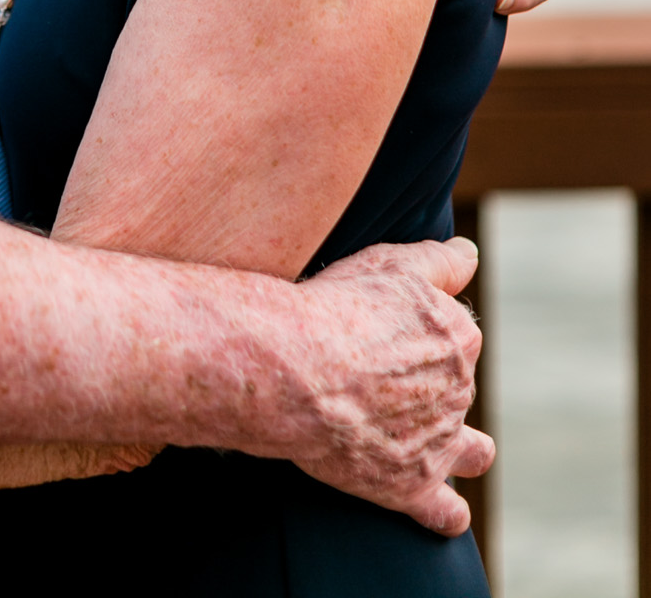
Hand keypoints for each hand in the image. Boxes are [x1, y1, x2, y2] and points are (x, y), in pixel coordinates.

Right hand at [285, 236, 489, 535]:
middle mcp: (458, 391)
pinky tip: (445, 512)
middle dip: (434, 386)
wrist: (297, 368)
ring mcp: (438, 442)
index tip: (393, 329)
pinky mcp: (411, 485)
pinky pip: (444, 510)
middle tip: (387, 378)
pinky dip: (445, 512)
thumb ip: (439, 260)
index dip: (425, 331)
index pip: (455, 334)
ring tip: (449, 449)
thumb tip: (471, 255)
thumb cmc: (337, 306)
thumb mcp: (390, 263)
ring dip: (461, 449)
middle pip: (455, 388)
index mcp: (458, 338)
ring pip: (465, 449)